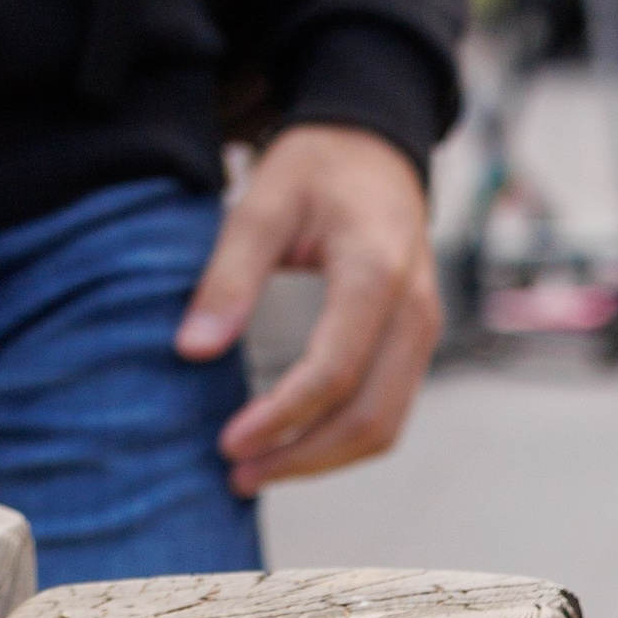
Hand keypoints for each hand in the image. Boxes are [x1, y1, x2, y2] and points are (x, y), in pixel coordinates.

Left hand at [176, 123, 440, 499]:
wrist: (373, 143)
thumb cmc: (315, 167)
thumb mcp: (261, 202)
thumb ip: (229, 276)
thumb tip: (193, 351)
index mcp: (376, 270)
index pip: (334, 370)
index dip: (280, 417)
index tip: (227, 443)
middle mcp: (414, 308)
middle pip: (371, 416)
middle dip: (303, 457)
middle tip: (237, 475)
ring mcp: (424, 327)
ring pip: (386, 423)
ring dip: (323, 458)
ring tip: (257, 469)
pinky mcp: (416, 340)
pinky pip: (388, 406)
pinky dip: (342, 437)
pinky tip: (292, 441)